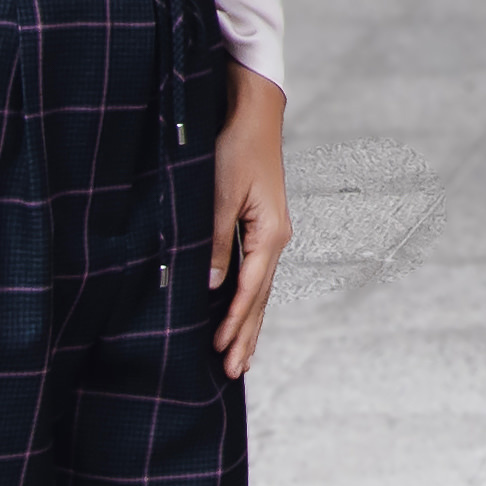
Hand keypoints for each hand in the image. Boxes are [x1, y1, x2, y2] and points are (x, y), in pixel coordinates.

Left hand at [209, 68, 289, 380]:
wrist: (253, 113)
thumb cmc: (235, 148)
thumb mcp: (221, 194)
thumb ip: (215, 241)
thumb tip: (209, 284)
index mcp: (271, 233)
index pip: (250, 289)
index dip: (234, 321)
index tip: (220, 349)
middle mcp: (276, 238)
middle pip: (260, 298)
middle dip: (246, 335)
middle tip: (233, 372)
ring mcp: (271, 234)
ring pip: (260, 290)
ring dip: (249, 324)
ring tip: (241, 358)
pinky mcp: (262, 227)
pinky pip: (256, 274)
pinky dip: (248, 300)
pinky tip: (241, 314)